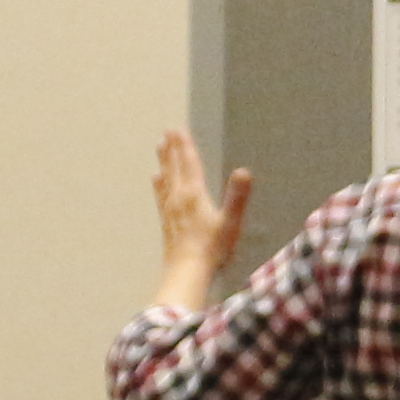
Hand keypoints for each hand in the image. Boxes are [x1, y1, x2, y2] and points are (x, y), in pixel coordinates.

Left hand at [149, 130, 254, 314]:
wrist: (187, 271)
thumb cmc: (212, 247)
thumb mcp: (231, 221)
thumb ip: (237, 196)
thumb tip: (244, 171)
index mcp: (194, 195)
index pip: (189, 164)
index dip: (185, 146)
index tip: (179, 129)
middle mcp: (178, 198)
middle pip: (174, 168)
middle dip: (172, 149)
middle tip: (167, 131)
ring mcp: (170, 210)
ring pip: (166, 179)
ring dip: (164, 162)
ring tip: (160, 147)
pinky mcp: (167, 221)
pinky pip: (161, 195)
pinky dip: (159, 184)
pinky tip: (156, 180)